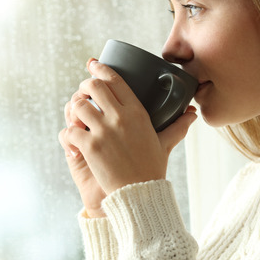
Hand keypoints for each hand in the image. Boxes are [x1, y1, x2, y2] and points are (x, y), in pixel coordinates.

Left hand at [59, 59, 197, 212]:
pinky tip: (72, 140)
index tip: (93, 64)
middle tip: (83, 91)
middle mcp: (119, 118)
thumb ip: (178, 126)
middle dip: (84, 85)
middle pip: (94, 86)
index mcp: (137, 112)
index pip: (115, 80)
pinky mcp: (90, 147)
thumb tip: (192, 114)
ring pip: (78, 105)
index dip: (100, 68)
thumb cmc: (152, 168)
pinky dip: (67, 134)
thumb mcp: (165, 143)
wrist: (140, 194)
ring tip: (76, 115)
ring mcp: (103, 132)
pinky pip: (69, 130)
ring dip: (73, 108)